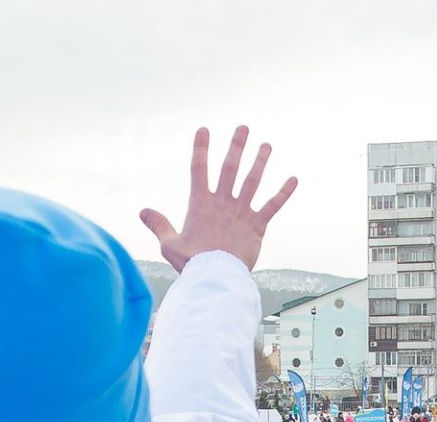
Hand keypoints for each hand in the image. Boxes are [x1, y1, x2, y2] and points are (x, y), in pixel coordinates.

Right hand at [139, 126, 296, 272]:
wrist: (216, 277)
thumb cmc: (191, 263)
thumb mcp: (169, 244)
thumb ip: (159, 224)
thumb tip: (143, 211)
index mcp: (200, 204)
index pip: (199, 169)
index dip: (201, 148)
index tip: (204, 130)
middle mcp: (222, 203)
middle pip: (230, 168)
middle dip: (236, 146)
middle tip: (244, 128)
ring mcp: (241, 213)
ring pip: (253, 181)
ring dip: (260, 161)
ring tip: (266, 145)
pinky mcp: (257, 226)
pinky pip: (273, 206)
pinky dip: (284, 192)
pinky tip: (294, 179)